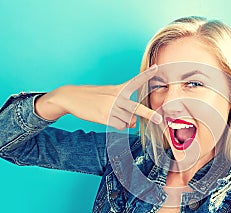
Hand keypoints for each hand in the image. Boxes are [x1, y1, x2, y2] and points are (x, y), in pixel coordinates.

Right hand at [35, 65, 161, 129]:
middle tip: (160, 120)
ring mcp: (111, 107)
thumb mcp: (109, 96)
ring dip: (124, 121)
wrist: (71, 97)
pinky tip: (107, 119)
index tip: (157, 67)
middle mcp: (117, 97)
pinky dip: (117, 125)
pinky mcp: (104, 117)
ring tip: (112, 114)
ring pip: (128, 121)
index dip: (147, 74)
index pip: (136, 81)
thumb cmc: (93, 97)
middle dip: (149, 115)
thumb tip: (133, 123)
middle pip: (137, 109)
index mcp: (119, 89)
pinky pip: (120, 126)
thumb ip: (124, 108)